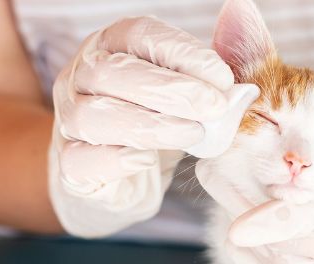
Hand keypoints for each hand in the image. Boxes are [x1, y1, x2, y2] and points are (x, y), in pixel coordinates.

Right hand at [48, 16, 259, 236]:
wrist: (120, 179)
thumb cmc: (158, 124)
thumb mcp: (185, 97)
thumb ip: (209, 86)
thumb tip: (245, 88)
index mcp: (110, 45)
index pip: (138, 34)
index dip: (181, 52)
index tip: (223, 76)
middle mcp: (81, 75)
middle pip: (112, 72)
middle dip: (170, 89)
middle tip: (214, 107)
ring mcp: (68, 120)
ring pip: (94, 116)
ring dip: (151, 125)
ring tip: (193, 135)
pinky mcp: (68, 164)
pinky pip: (82, 158)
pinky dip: (115, 159)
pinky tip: (146, 160)